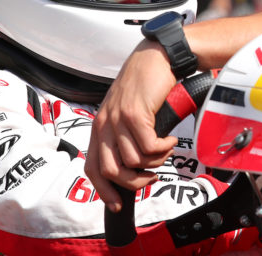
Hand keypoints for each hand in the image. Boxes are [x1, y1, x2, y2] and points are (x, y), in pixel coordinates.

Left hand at [85, 39, 179, 211]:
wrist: (157, 57)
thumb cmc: (145, 84)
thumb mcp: (127, 111)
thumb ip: (124, 135)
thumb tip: (133, 165)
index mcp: (99, 126)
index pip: (92, 167)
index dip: (103, 191)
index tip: (118, 204)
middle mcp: (104, 124)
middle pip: (112, 171)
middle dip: (135, 182)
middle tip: (152, 176)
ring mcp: (118, 119)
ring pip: (134, 161)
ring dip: (155, 162)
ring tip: (165, 149)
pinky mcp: (136, 113)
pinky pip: (150, 147)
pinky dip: (164, 149)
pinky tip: (169, 138)